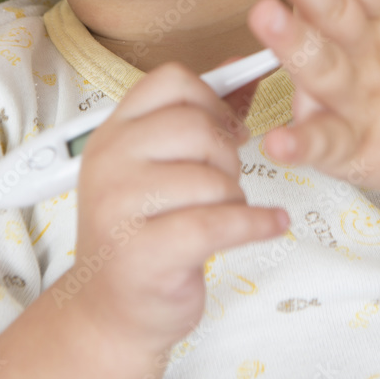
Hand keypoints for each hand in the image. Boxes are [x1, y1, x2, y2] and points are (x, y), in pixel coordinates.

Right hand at [73, 62, 287, 356]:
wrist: (111, 311)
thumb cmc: (143, 232)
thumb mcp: (160, 165)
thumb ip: (200, 115)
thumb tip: (243, 67)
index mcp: (113, 132)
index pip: (171, 81)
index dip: (212, 99)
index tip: (228, 127)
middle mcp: (110, 162)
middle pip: (197, 126)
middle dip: (227, 156)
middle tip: (222, 181)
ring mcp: (120, 206)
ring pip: (211, 178)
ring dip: (234, 197)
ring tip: (222, 214)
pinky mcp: (145, 251)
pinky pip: (219, 222)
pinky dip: (256, 223)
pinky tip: (269, 224)